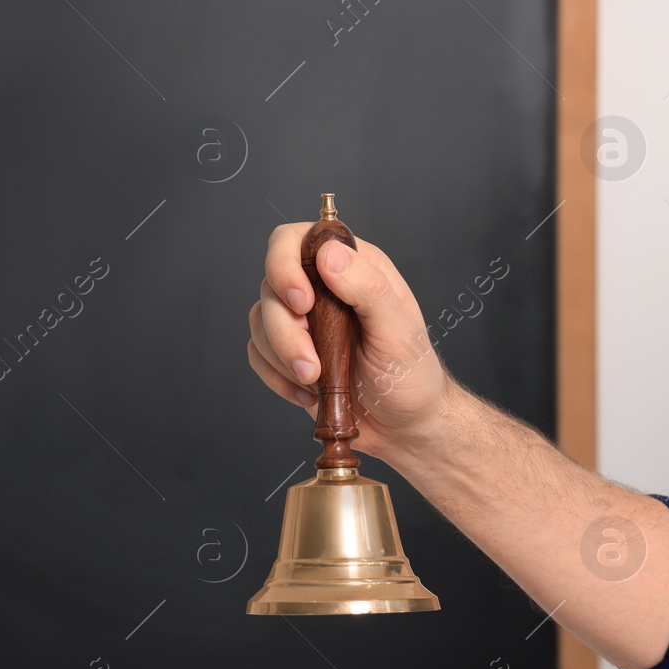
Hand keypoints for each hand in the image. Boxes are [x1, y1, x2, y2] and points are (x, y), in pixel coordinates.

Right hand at [247, 224, 451, 461]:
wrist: (404, 428)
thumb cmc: (411, 376)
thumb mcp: (399, 329)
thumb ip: (368, 287)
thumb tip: (329, 255)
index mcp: (352, 267)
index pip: (296, 240)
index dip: (285, 265)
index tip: (301, 303)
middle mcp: (322, 288)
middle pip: (270, 286)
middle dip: (284, 331)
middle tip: (310, 366)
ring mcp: (303, 321)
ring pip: (259, 321)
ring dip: (281, 357)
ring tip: (314, 382)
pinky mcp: (287, 353)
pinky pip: (257, 354)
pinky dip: (276, 378)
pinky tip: (308, 392)